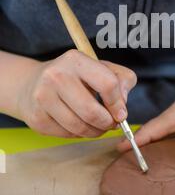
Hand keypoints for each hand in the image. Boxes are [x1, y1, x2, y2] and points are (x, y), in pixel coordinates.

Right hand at [17, 50, 136, 137]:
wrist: (33, 84)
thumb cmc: (75, 77)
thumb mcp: (100, 68)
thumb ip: (122, 79)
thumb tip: (122, 104)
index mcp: (75, 60)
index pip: (107, 84)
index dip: (118, 103)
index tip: (121, 113)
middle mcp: (55, 76)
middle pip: (91, 111)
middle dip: (107, 123)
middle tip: (112, 124)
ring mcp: (43, 97)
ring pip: (79, 127)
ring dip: (95, 132)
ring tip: (99, 126)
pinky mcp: (37, 118)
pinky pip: (67, 134)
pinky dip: (79, 134)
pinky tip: (80, 125)